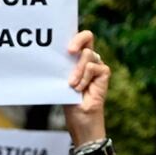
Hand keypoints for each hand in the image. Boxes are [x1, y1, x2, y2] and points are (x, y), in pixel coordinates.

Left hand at [63, 29, 109, 144]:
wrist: (80, 117)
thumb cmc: (68, 100)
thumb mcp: (61, 79)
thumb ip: (62, 65)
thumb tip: (51, 53)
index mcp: (76, 58)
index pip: (79, 38)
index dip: (74, 37)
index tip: (65, 47)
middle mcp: (88, 59)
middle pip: (87, 37)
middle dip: (77, 41)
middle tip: (69, 52)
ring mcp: (97, 65)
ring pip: (87, 55)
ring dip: (77, 71)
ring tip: (72, 85)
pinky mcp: (104, 73)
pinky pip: (93, 67)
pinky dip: (84, 78)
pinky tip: (80, 88)